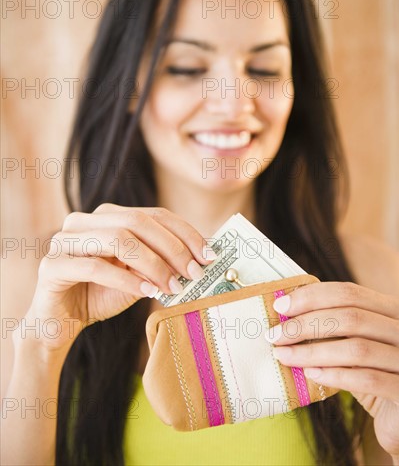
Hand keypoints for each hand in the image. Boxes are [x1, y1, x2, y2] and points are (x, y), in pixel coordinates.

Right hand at [22, 204, 213, 351]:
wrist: (61, 323)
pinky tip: (147, 293)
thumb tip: (201, 256)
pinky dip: (127, 280)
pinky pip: (95, 268)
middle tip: (194, 273)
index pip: (154, 214)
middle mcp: (84, 221)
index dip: (185, 232)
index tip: (208, 255)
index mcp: (107, 216)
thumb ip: (162, 262)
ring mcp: (64, 240)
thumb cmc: (102, 294)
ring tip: (172, 287)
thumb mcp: (139, 275)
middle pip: (137, 221)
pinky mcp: (52, 266)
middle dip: (172, 247)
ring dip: (153, 264)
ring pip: (118, 239)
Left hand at [266, 281, 398, 463]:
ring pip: (356, 349)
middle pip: (351, 318)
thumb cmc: (376, 374)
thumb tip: (286, 309)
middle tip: (274, 334)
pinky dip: (334, 375)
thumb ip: (337, 324)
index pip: (350, 293)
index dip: (312, 297)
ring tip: (284, 355)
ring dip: (311, 352)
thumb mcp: (360, 342)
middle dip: (305, 324)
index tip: (280, 306)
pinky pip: (367, 380)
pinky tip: (310, 374)